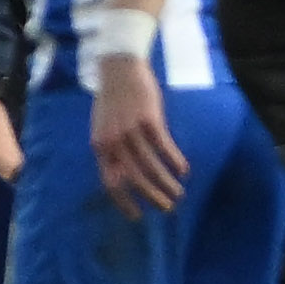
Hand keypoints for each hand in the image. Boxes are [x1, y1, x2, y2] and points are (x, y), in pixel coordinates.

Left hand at [92, 55, 186, 217]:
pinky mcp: (148, 119)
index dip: (124, 202)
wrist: (119, 67)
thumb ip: (111, 149)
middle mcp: (113, 142)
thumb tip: (123, 174)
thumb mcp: (103, 126)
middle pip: (133, 179)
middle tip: (167, 208)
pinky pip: (163, 147)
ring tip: (179, 193)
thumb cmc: (112, 97)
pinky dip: (174, 161)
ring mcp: (130, 130)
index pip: (111, 182)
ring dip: (166, 183)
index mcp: (100, 146)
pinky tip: (184, 170)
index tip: (137, 216)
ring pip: (150, 166)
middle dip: (152, 197)